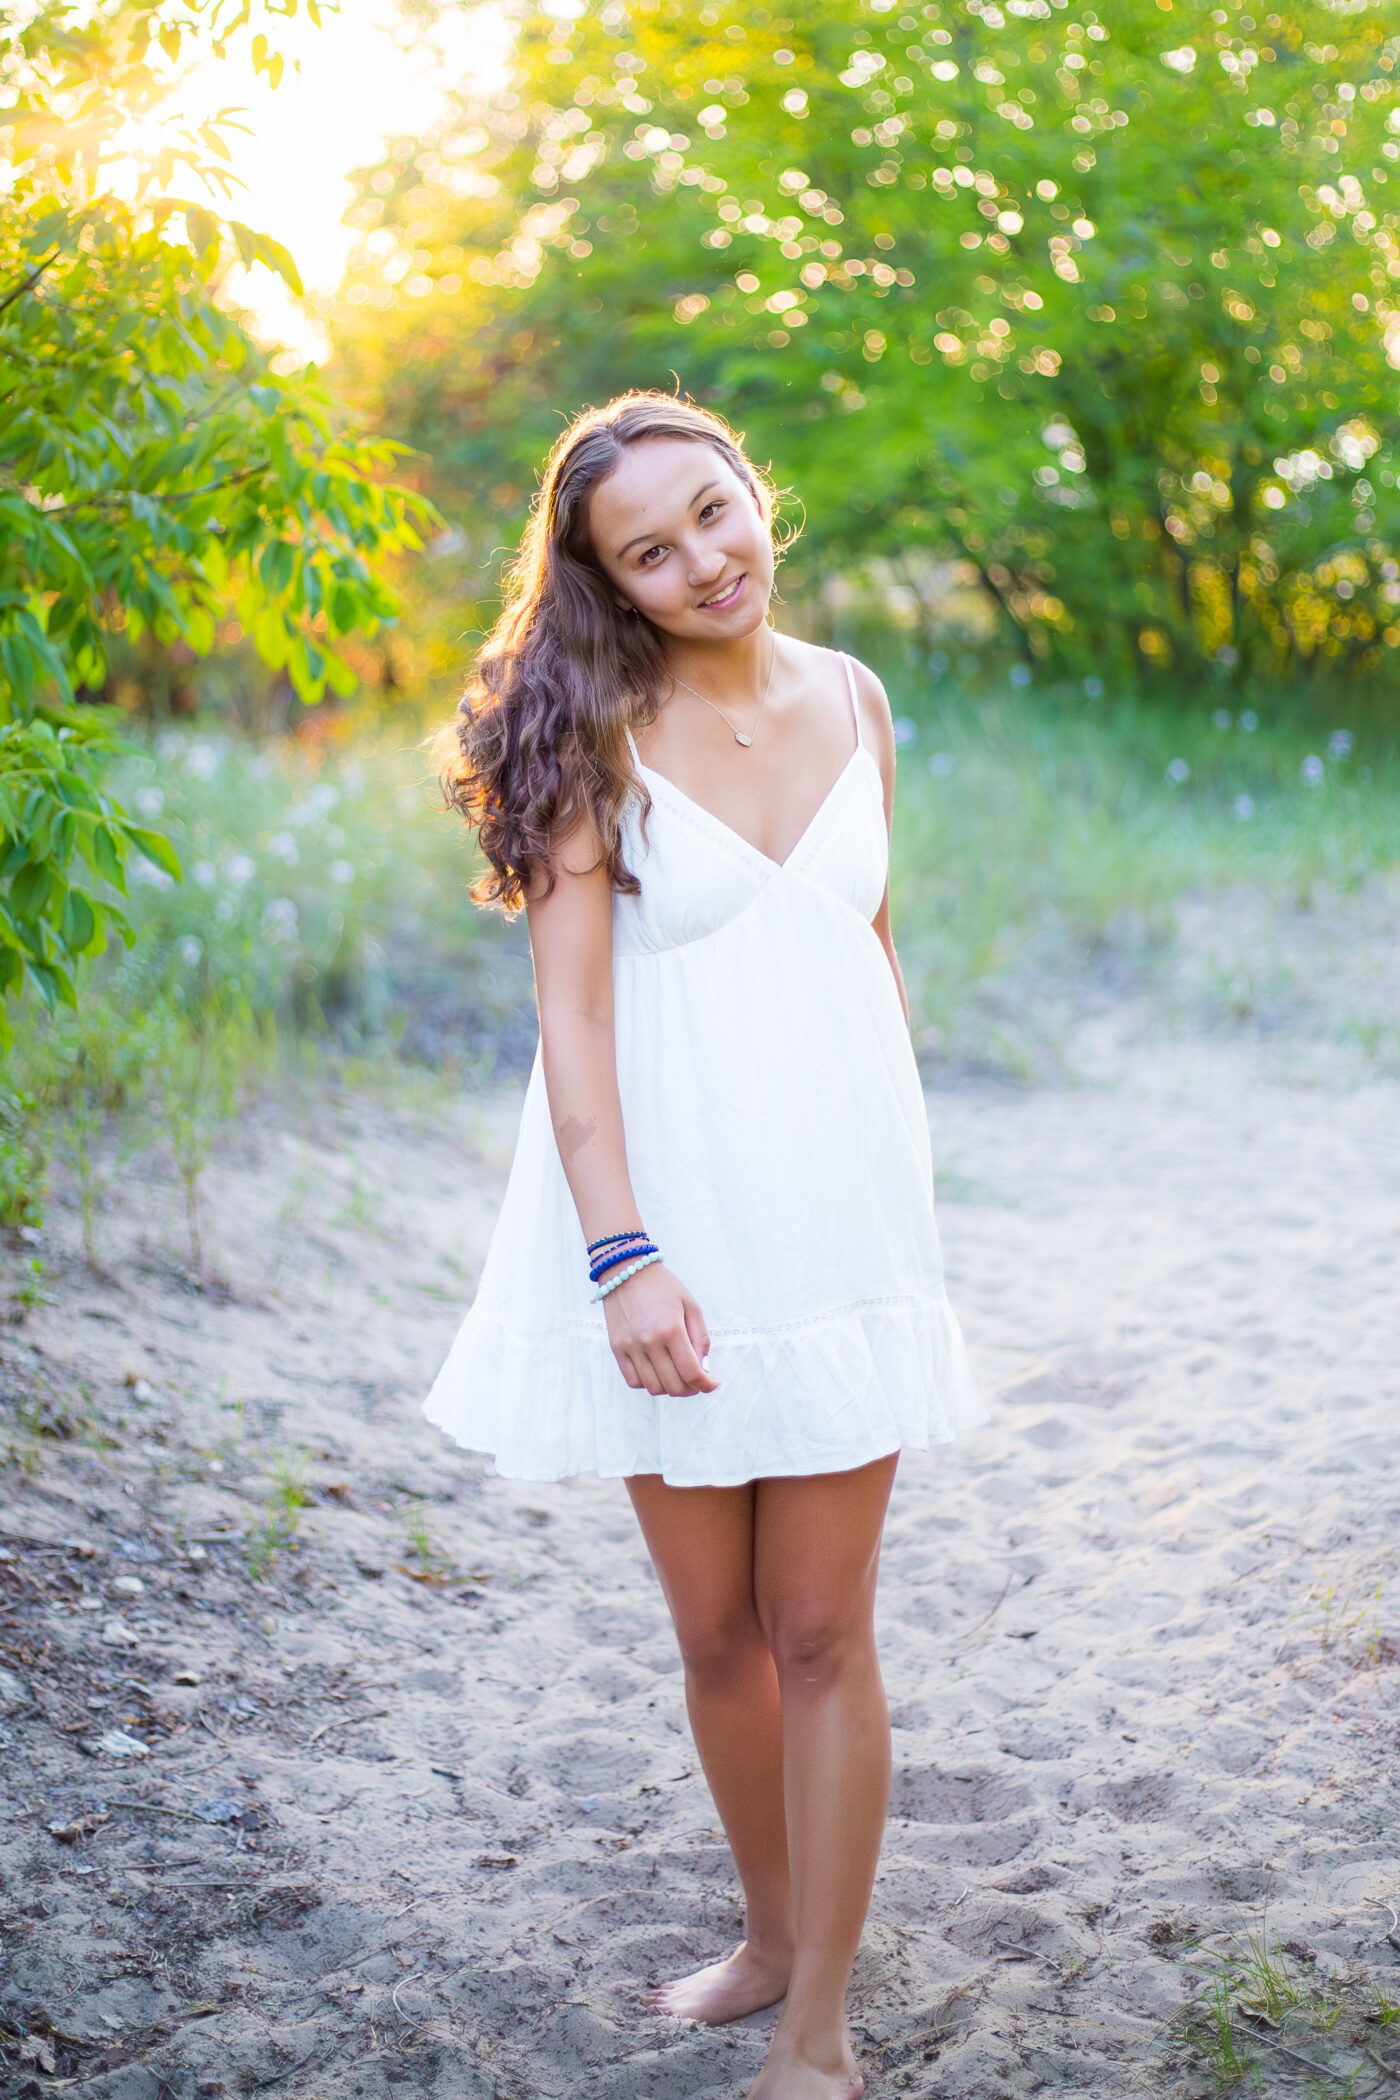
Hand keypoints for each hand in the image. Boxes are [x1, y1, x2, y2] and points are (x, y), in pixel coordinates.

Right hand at [603, 1263, 717, 1397]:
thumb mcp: (690, 1305)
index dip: (706, 1385)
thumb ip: (700, 1338)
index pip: (692, 1372)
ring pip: (654, 1388)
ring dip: (670, 1388)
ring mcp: (630, 1347)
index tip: (712, 1383)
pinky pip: (633, 1381)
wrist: (626, 1270)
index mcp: (671, 1329)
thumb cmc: (662, 1286)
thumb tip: (703, 1368)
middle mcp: (649, 1341)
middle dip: (691, 1389)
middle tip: (697, 1380)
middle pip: (674, 1386)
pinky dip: (648, 1383)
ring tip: (677, 1375)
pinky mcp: (617, 1349)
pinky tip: (657, 1371)